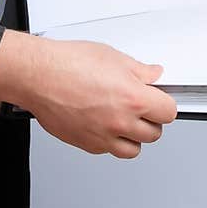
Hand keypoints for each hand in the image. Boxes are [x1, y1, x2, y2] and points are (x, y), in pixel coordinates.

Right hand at [0, 31, 177, 158]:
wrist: (38, 76)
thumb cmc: (68, 64)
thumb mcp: (112, 57)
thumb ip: (139, 71)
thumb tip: (153, 75)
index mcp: (133, 99)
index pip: (168, 112)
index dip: (164, 104)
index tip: (158, 100)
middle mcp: (121, 122)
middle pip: (154, 134)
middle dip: (149, 120)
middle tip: (139, 107)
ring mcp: (103, 137)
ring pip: (132, 150)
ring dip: (133, 137)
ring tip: (123, 120)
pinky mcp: (86, 144)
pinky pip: (107, 150)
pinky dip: (108, 140)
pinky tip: (101, 123)